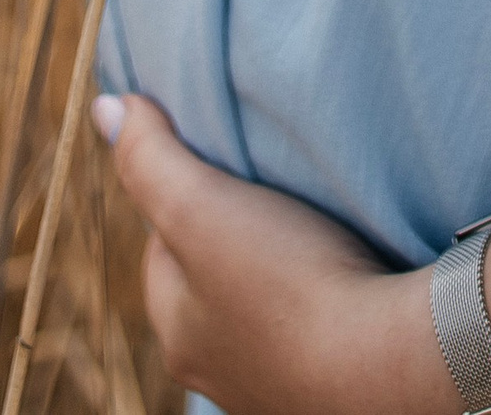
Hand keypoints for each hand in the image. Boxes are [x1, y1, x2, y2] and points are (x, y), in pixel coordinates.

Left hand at [91, 95, 450, 414]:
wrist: (386, 365)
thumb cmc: (288, 283)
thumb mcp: (200, 206)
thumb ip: (149, 159)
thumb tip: (104, 107)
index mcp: (176, 330)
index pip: (163, 243)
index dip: (189, 191)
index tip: (227, 164)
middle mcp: (216, 368)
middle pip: (213, 274)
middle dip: (236, 230)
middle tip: (275, 188)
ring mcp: (273, 381)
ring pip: (264, 302)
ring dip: (283, 266)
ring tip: (316, 226)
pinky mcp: (325, 383)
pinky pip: (313, 324)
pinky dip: (325, 296)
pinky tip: (349, 271)